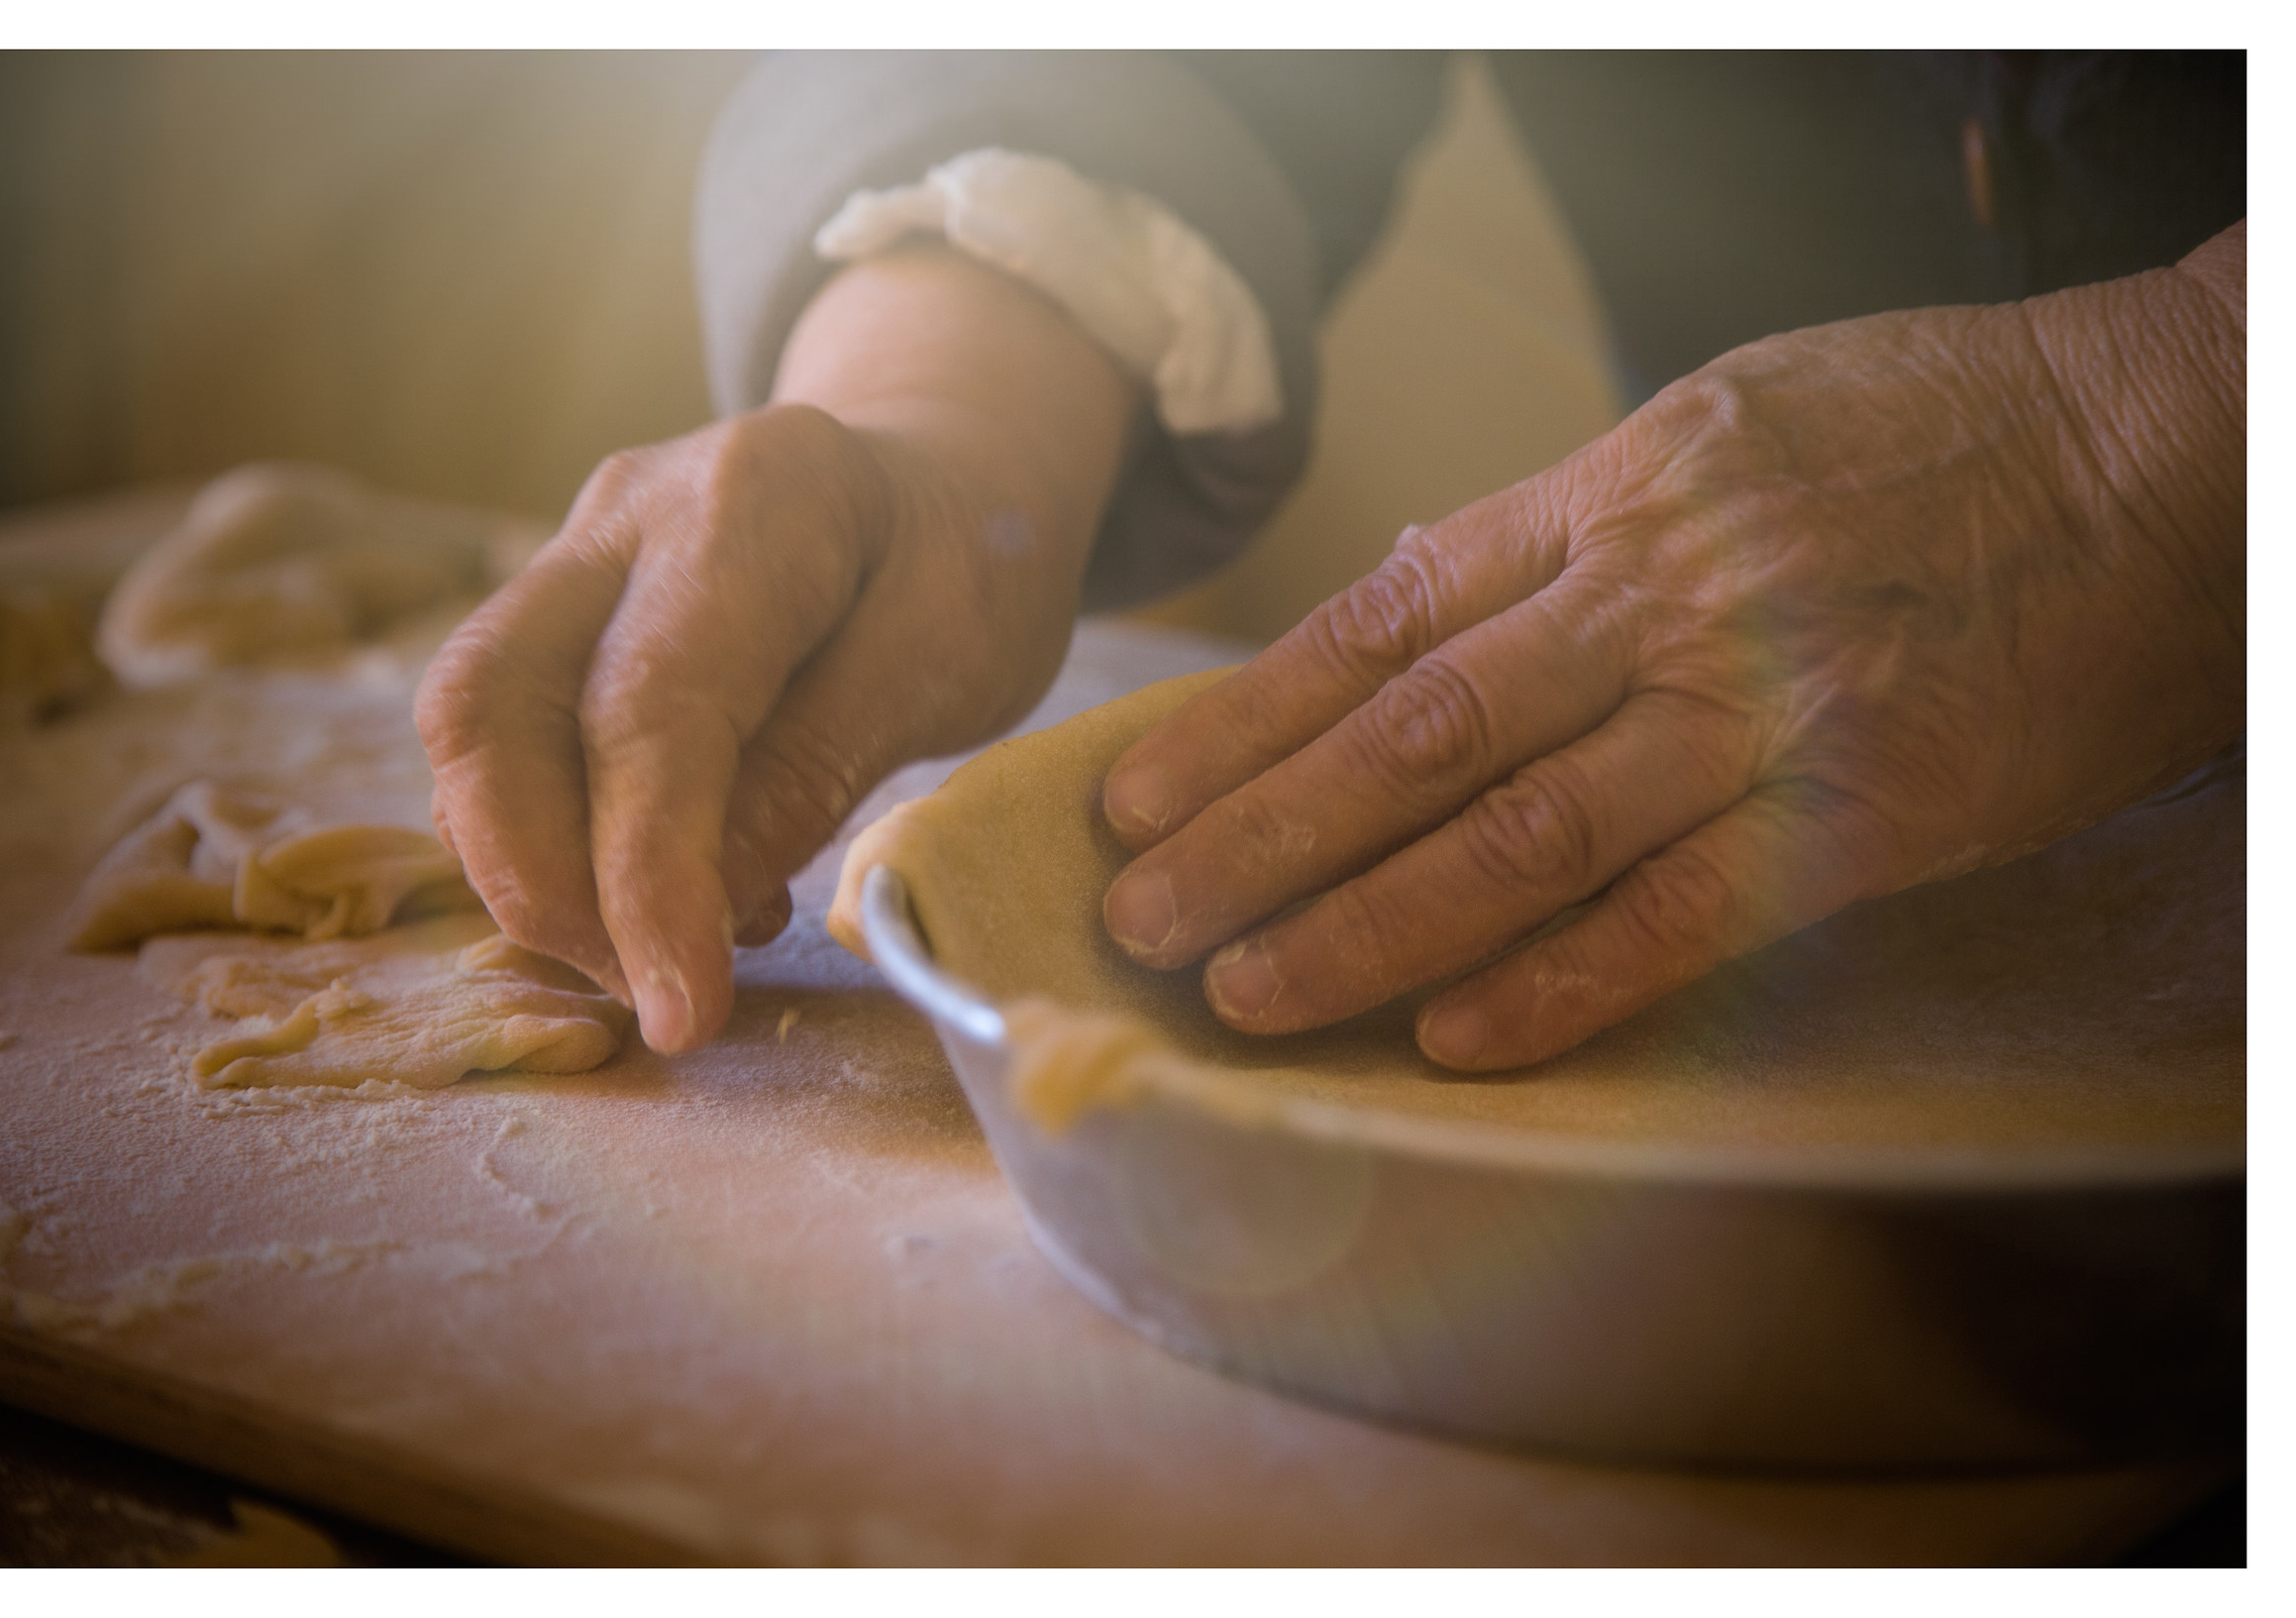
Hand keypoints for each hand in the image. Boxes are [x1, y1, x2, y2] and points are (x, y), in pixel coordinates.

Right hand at [418, 248, 1131, 1050]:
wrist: (943, 484)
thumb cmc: (968, 569)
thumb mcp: (947, 665)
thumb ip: (817, 771)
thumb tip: (697, 911)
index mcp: (754, 498)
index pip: (650, 707)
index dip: (647, 875)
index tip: (678, 1013)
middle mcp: (627, 511)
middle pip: (492, 707)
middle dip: (544, 884)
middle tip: (651, 998)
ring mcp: (571, 554)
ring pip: (470, 730)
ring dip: (537, 876)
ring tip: (669, 956)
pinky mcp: (554, 613)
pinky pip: (504, 743)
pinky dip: (555, 846)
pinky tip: (667, 900)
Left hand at [1100, 225, 2243, 1071]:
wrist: (2168, 458)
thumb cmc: (1938, 434)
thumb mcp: (1727, 423)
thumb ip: (1566, 525)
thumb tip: (1411, 609)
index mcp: (1614, 494)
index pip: (1379, 622)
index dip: (1246, 719)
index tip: (1139, 793)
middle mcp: (1662, 596)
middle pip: (1412, 734)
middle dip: (1260, 834)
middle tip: (1142, 917)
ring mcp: (1762, 706)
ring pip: (1518, 832)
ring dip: (1366, 924)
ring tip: (1246, 993)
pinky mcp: (1867, 811)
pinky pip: (1684, 912)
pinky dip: (1562, 981)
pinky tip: (1454, 1040)